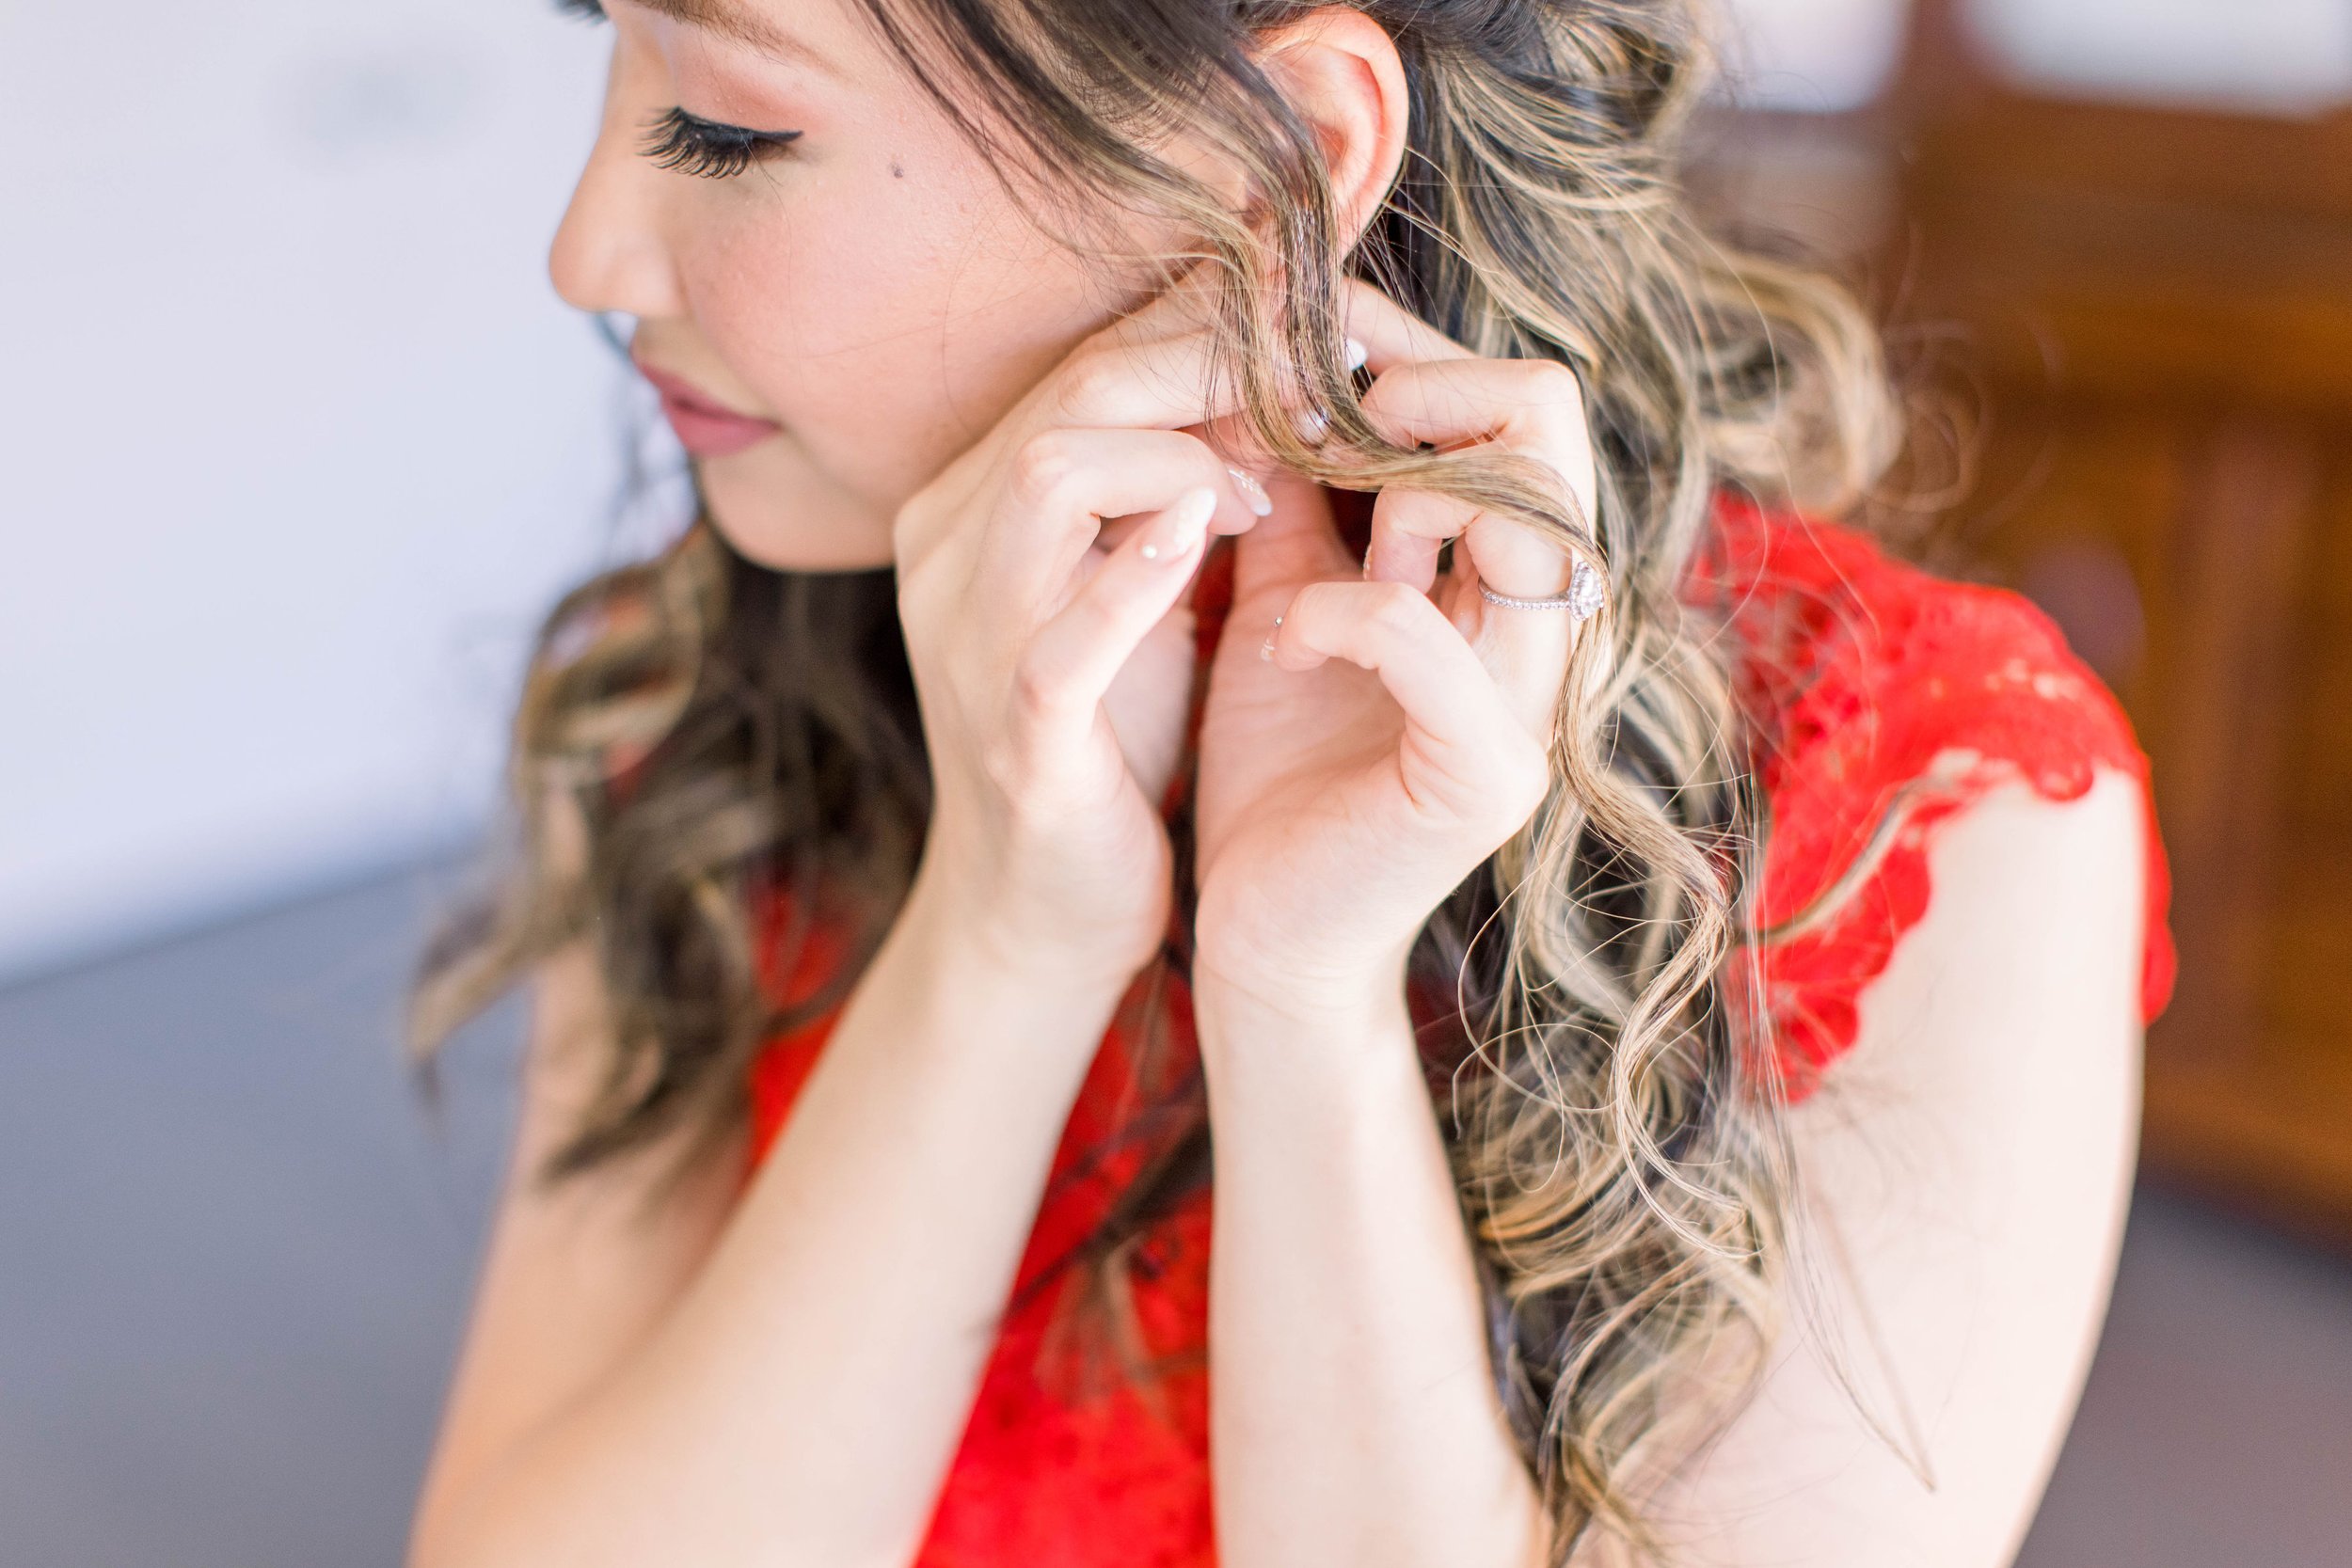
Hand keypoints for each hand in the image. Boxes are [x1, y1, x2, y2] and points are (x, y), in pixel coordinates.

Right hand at [893, 268, 1272, 984]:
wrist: (1041, 910)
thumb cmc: (1109, 739)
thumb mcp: (1139, 589)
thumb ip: (1176, 487)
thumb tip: (1280, 379)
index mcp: (973, 501)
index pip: (1088, 356)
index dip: (1207, 312)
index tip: (1313, 299)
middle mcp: (949, 548)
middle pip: (1077, 388)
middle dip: (1213, 356)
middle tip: (1319, 367)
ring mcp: (970, 639)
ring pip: (1052, 474)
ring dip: (1184, 455)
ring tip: (1263, 489)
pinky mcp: (1016, 736)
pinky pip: (1058, 640)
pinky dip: (1134, 577)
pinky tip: (1204, 535)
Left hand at [1191, 282, 1600, 1013]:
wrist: (1263, 931)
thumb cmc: (1280, 770)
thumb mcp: (1290, 603)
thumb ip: (1303, 503)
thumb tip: (1276, 372)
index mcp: (1510, 583)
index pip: (1526, 411)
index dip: (1420, 355)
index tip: (1315, 360)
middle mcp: (1545, 632)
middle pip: (1553, 429)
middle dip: (1425, 383)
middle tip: (1316, 409)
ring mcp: (1527, 705)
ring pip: (1525, 512)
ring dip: (1395, 480)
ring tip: (1304, 511)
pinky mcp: (1479, 773)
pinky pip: (1424, 634)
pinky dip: (1340, 609)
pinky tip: (1283, 637)